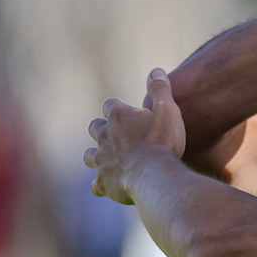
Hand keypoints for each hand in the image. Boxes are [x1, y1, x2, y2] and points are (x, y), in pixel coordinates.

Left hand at [85, 69, 186, 201]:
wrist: (155, 176)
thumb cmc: (163, 142)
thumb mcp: (167, 109)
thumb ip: (160, 89)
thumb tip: (155, 70)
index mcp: (119, 117)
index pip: (111, 105)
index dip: (120, 109)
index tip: (132, 115)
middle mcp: (104, 136)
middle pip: (95, 128)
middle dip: (103, 131)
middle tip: (120, 138)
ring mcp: (101, 160)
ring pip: (90, 155)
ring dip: (98, 156)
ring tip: (111, 161)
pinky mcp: (102, 182)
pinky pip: (95, 184)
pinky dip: (102, 184)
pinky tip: (110, 185)